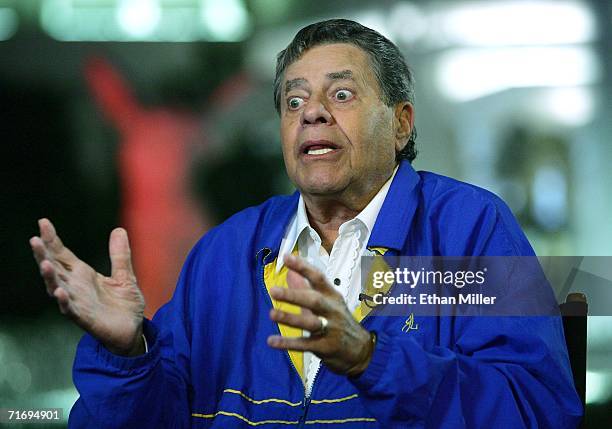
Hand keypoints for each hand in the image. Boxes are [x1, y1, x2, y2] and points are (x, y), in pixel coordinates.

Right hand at [30, 218, 145, 355]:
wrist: (132, 331)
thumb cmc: (124, 305)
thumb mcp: (125, 276)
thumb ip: (120, 255)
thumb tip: (119, 229)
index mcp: (83, 275)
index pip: (63, 254)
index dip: (52, 239)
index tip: (43, 222)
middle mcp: (75, 287)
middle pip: (54, 269)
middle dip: (43, 255)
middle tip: (34, 239)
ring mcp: (78, 303)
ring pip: (57, 288)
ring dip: (50, 277)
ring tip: (44, 263)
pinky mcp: (85, 319)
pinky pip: (70, 310)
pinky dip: (65, 302)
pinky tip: (60, 292)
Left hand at [267, 255, 374, 376]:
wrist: (361, 350)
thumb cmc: (339, 321)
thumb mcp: (327, 302)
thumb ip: (305, 288)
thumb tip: (289, 273)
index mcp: (332, 296)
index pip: (318, 278)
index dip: (303, 267)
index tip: (286, 257)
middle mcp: (332, 311)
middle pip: (314, 300)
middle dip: (294, 295)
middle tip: (273, 291)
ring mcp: (330, 329)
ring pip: (310, 322)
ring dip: (291, 318)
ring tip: (272, 314)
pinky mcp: (325, 347)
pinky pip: (305, 345)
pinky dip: (288, 344)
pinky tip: (272, 341)